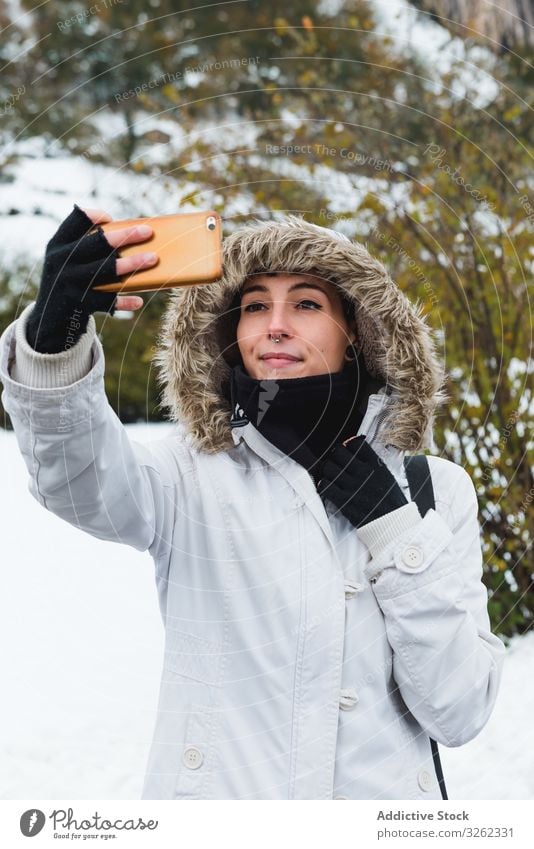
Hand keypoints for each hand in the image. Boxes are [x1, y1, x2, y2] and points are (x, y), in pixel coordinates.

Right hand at [26, 205, 156, 352]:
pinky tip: (138, 301)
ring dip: (131, 264)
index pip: (75, 220)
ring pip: (104, 270)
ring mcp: (68, 282)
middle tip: (148, 231)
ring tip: (153, 258)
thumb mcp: (69, 263)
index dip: (93, 216)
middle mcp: (60, 261)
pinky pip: (106, 301)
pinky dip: (123, 301)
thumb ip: (88, 249)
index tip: (111, 218)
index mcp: (58, 245)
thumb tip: (132, 237)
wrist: (48, 320)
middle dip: (124, 236)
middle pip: (95, 243)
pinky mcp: (77, 303)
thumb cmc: (70, 283)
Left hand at [316, 435, 408, 528]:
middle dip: (335, 455)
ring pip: (328, 467)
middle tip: (336, 462)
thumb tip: (356, 450)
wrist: (393, 524)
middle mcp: (363, 472)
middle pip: (338, 452)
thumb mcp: (387, 476)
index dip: (348, 445)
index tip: (347, 450)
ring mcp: (352, 486)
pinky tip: (328, 487)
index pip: (355, 443)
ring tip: (331, 475)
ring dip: (327, 469)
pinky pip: (325, 485)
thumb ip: (373, 463)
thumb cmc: (391, 501)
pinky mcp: (344, 501)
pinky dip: (323, 484)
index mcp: (376, 465)